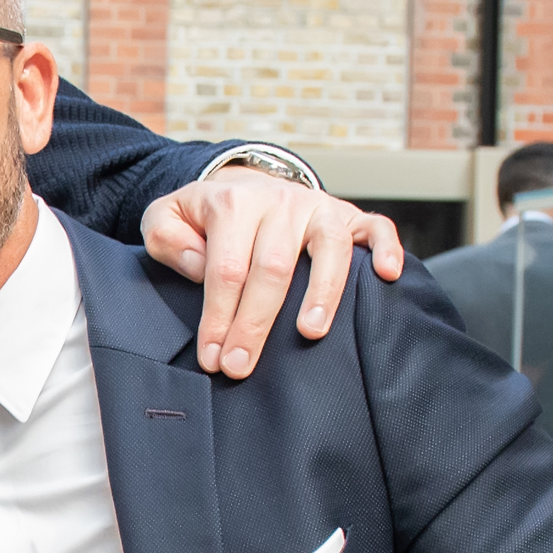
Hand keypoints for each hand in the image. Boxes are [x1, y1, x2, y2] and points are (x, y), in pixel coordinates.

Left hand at [141, 166, 405, 379]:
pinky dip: (386, 249)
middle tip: (242, 365)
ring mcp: (318, 207)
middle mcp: (280, 201)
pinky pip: (376, 226)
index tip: (213, 356)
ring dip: (322, 292)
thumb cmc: (204, 218)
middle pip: (273, 267)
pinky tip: (386, 275)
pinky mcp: (348, 214)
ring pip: (328, 248)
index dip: (219, 316)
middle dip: (256, 322)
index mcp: (233, 203)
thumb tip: (197, 266)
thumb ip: (166, 238)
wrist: (244, 186)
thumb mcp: (166, 218)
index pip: (226, 268)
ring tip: (310, 333)